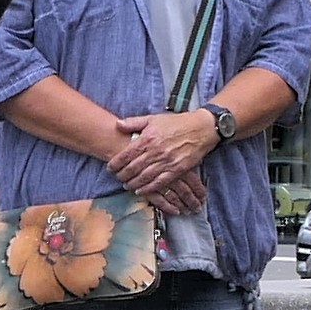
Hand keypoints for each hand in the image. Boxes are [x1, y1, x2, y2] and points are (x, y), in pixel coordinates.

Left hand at [101, 107, 218, 195]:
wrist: (201, 129)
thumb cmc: (176, 123)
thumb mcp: (154, 118)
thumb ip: (134, 122)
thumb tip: (117, 124)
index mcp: (148, 138)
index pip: (126, 154)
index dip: (115, 163)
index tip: (110, 168)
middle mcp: (155, 151)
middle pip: (133, 168)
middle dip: (122, 175)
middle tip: (117, 178)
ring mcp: (166, 162)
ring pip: (144, 177)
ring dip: (133, 184)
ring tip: (126, 185)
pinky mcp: (177, 170)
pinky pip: (159, 183)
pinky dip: (148, 188)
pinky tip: (140, 191)